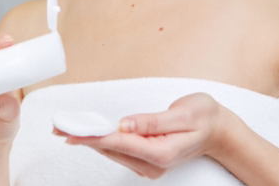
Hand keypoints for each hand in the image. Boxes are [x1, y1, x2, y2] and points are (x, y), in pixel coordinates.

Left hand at [52, 92, 228, 178]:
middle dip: (85, 138)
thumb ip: (153, 121)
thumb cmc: (204, 117)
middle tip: (59, 127)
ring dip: (90, 141)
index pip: (121, 143)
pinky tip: (89, 135)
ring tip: (67, 129)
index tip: (72, 131)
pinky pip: (120, 151)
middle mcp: (153, 164)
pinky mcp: (147, 160)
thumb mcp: (184, 113)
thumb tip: (125, 124)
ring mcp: (150, 165)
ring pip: (113, 152)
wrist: (219, 131)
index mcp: (162, 152)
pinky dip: (103, 142)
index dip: (94, 136)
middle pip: (112, 150)